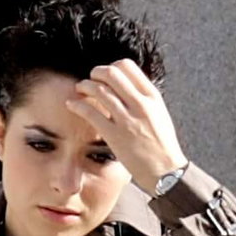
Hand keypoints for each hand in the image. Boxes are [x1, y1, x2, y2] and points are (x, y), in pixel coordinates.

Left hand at [66, 60, 186, 192]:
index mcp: (152, 96)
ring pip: (100, 91)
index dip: (113, 66)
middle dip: (96, 72)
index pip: (128, 67)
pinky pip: (90, 113)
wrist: (165, 169)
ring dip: (85, 86)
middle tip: (90, 77)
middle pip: (112, 74)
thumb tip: (125, 86)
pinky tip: (71, 104)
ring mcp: (127, 119)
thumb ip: (143, 99)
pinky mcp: (114, 135)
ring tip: (80, 89)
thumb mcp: (158, 113)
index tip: (106, 74)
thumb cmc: (161, 143)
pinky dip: (77, 105)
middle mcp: (140, 104)